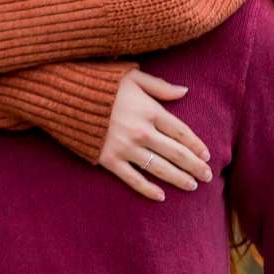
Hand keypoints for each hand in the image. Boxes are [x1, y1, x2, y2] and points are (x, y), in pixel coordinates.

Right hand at [97, 71, 210, 201]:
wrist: (65, 96)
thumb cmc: (100, 83)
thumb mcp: (133, 77)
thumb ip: (160, 86)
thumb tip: (185, 91)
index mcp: (150, 110)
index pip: (181, 131)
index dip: (196, 145)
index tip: (207, 155)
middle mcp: (142, 131)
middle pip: (176, 153)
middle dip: (195, 166)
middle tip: (208, 176)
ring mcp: (126, 148)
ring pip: (160, 168)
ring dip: (179, 178)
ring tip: (193, 186)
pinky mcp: (109, 160)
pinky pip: (133, 179)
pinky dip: (147, 189)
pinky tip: (161, 196)